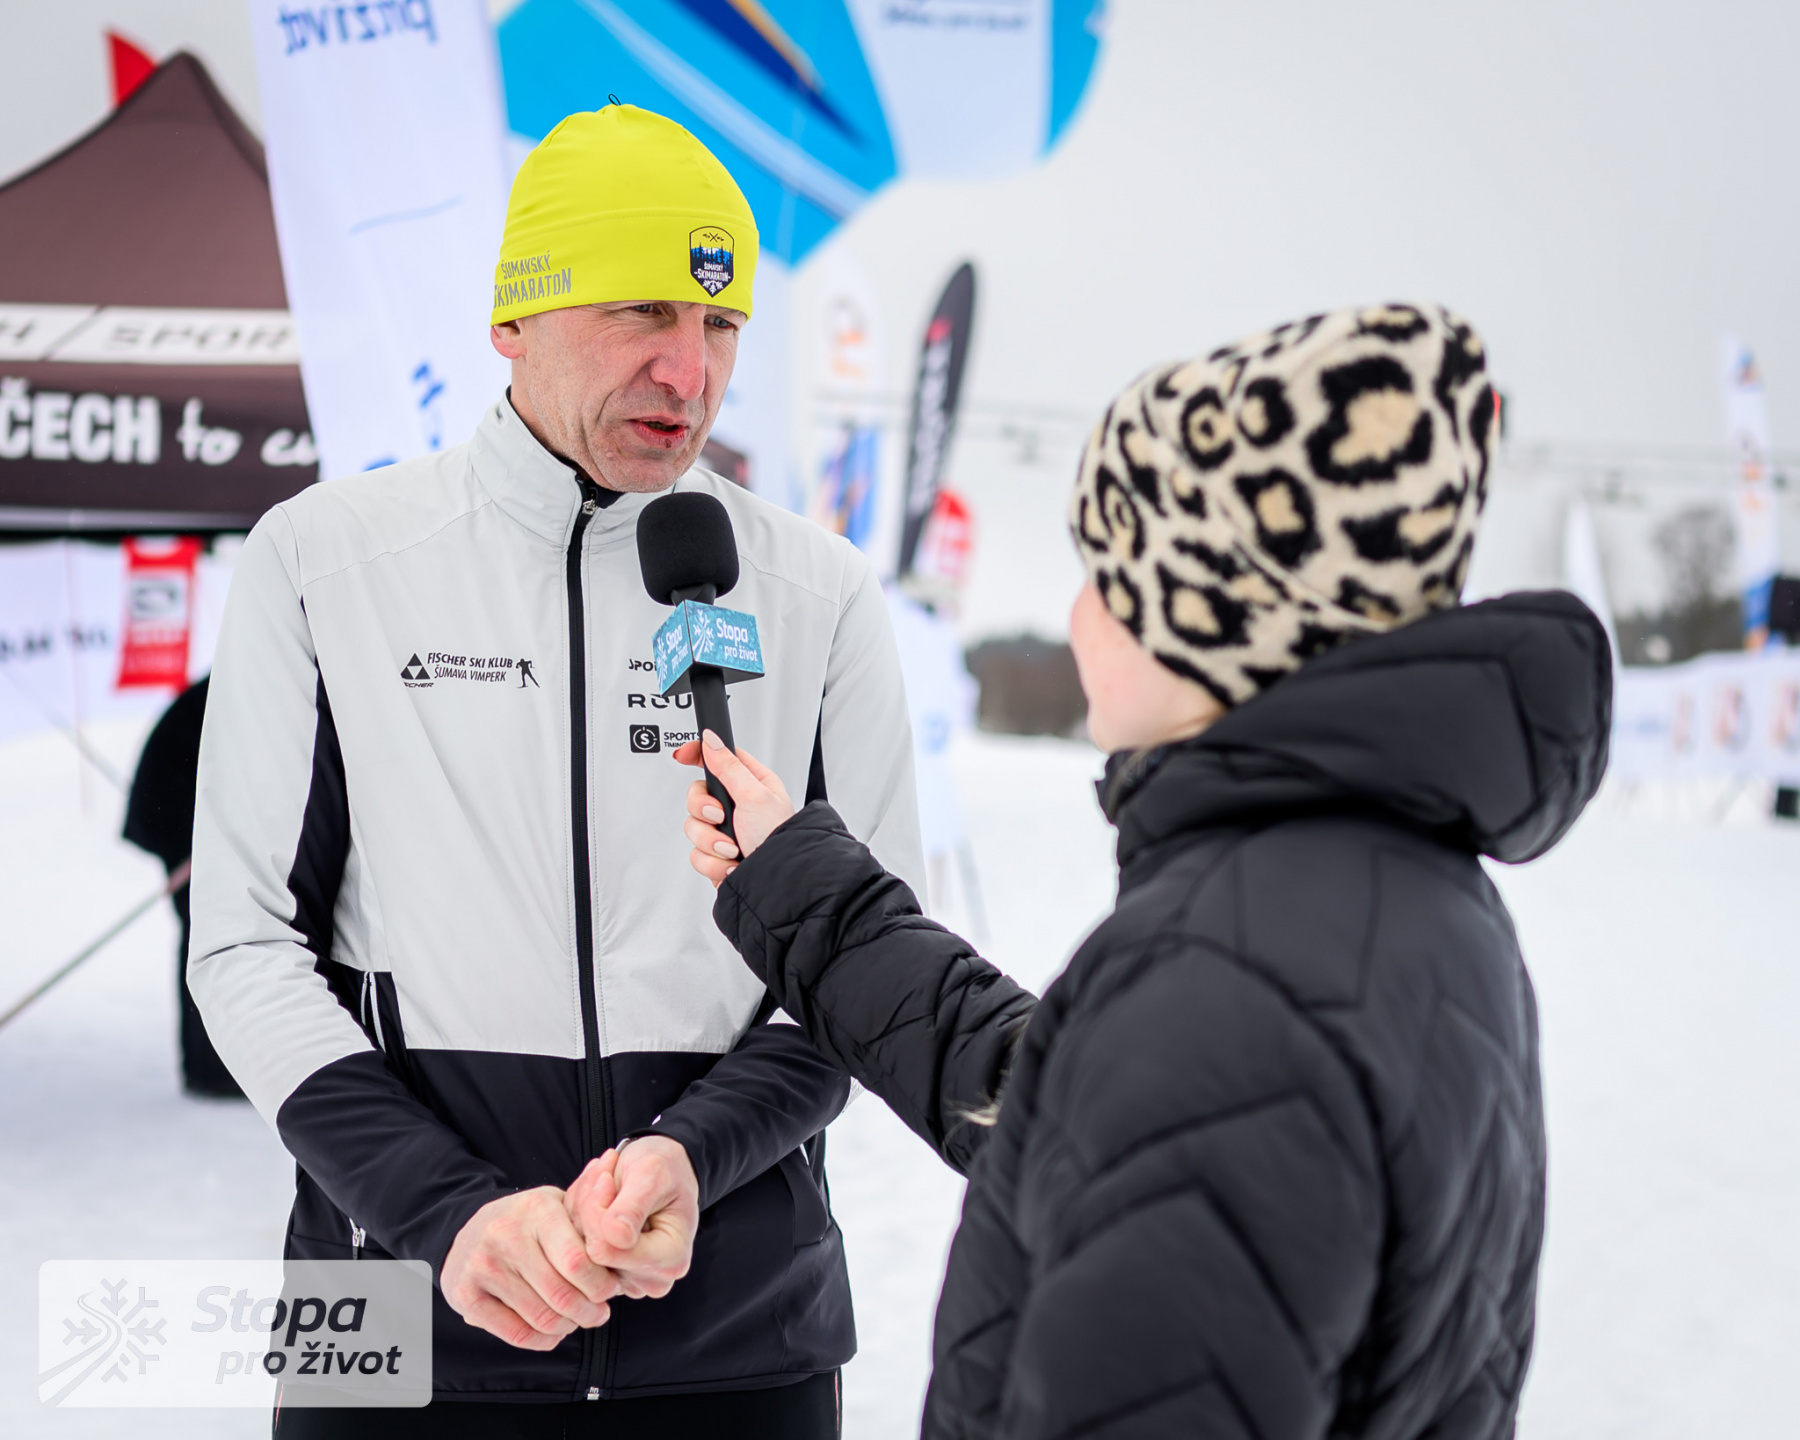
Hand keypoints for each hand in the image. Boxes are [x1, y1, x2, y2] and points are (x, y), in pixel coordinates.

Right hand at [441, 1187, 617, 1349]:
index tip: (613, 1288)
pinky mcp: (466, 1295)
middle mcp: (505, 1235)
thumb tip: (622, 1224)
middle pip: (562, 1294)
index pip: (578, 1261)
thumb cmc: (529, 1221)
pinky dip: (544, 1340)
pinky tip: (554, 1331)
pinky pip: (517, 1334)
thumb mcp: (558, 1205)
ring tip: (578, 1319)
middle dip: (590, 1311)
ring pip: (542, 1317)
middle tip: (600, 1313)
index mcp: (537, 1209)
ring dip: (569, 1326)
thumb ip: (589, 1215)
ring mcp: (482, 1266)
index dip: (602, 1284)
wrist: (469, 1229)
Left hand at [566, 1136, 699, 1299]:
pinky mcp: (611, 1275)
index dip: (595, 1210)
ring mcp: (630, 1281)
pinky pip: (578, 1251)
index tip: (606, 1176)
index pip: (606, 1249)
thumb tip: (616, 1237)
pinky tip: (597, 1198)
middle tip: (601, 1173)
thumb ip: (633, 1206)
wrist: (666, 1169)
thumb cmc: (664, 1168)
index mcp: (671, 1259)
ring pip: (580, 1252)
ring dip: (581, 1210)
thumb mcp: (652, 1174)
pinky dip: (579, 1219)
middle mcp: (652, 1280)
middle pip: (590, 1254)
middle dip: (587, 1208)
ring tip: (603, 1181)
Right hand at [672, 730, 795, 886]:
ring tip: (733, 848)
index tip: (684, 755)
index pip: (719, 759)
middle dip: (704, 810)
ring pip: (693, 827)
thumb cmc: (780, 839)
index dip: (699, 754)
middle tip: (721, 816)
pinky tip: (731, 864)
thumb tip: (711, 740)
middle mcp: (738, 806)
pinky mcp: (716, 856)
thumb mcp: (755, 795)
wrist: (779, 884)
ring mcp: (725, 832)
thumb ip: (729, 768)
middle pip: (697, 795)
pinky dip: (712, 862)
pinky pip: (696, 854)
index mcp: (752, 784)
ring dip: (711, 841)